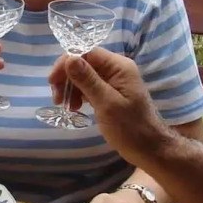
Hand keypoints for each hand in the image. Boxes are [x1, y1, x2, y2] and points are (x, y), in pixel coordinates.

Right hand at [48, 48, 171, 167]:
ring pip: (84, 75)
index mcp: (119, 66)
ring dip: (70, 88)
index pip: (86, 52)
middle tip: (57, 98)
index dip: (66, 63)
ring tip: (66, 106)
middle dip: (66, 77)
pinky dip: (79, 95)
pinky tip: (75, 107)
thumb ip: (88, 80)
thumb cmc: (130, 128)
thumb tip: (69, 58)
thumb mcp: (107, 104)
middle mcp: (116, 69)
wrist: (150, 149)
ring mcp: (114, 81)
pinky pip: (89, 87)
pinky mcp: (110, 94)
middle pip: (84, 63)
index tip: (52, 82)